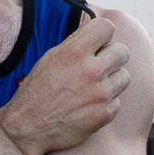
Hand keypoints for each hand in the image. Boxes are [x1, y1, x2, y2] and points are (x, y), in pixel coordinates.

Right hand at [0, 15, 130, 154]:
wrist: (28, 127)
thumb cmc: (37, 90)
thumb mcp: (51, 58)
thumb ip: (76, 43)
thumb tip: (96, 29)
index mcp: (74, 52)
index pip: (107, 27)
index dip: (103, 34)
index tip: (98, 42)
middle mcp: (91, 71)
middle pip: (122, 51)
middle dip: (111, 57)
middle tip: (98, 66)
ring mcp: (100, 94)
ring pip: (125, 76)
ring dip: (112, 80)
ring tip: (92, 87)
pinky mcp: (105, 114)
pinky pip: (117, 101)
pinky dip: (106, 103)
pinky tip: (88, 105)